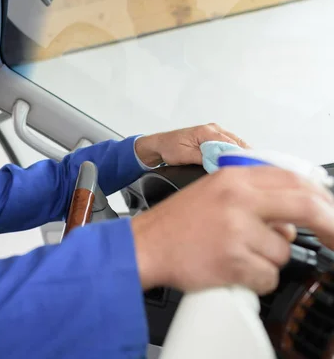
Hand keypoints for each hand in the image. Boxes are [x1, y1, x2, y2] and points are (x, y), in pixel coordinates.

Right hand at [131, 166, 333, 294]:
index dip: (321, 197)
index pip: (293, 180)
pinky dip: (255, 279)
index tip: (329, 211)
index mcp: (233, 179)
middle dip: (329, 226)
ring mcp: (235, 230)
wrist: (144, 245)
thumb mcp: (212, 190)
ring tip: (238, 254)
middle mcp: (237, 200)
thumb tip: (291, 211)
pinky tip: (232, 269)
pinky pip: (267, 277)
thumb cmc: (175, 223)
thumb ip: (252, 192)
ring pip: (283, 251)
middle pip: (304, 207)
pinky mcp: (232, 260)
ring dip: (268, 260)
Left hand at [135, 123, 249, 166]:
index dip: (239, 155)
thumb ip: (203, 158)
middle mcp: (213, 129)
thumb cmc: (169, 148)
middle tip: (251, 168)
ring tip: (248, 166)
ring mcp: (214, 131)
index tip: (247, 165)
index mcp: (206, 131)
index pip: (229, 143)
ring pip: (235, 143)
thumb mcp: (185, 156)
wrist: (159, 145)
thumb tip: (219, 163)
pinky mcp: (213, 137)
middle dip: (244, 155)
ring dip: (240, 154)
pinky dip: (234, 152)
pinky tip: (238, 162)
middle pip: (236, 142)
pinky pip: (229, 144)